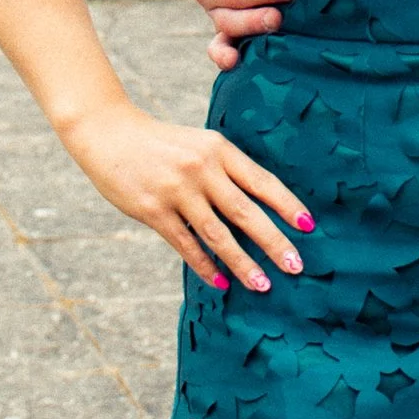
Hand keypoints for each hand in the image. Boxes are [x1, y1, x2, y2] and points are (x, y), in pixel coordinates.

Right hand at [61, 101, 311, 290]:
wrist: (109, 132)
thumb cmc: (162, 144)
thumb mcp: (199, 145)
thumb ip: (225, 171)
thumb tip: (258, 211)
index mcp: (219, 150)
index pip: (262, 181)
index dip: (287, 205)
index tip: (308, 227)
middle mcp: (202, 169)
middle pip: (246, 212)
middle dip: (274, 242)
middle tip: (296, 266)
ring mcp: (177, 191)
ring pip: (218, 235)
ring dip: (242, 263)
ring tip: (262, 285)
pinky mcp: (153, 210)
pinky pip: (186, 244)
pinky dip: (205, 264)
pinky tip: (220, 281)